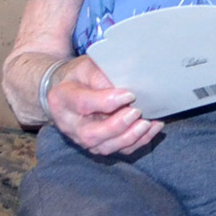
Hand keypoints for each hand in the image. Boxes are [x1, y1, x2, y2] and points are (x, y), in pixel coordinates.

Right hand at [46, 56, 163, 155]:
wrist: (66, 90)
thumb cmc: (78, 75)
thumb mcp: (86, 66)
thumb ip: (101, 75)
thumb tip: (126, 87)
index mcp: (63, 99)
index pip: (84, 104)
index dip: (107, 101)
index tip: (129, 94)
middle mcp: (70, 125)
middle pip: (92, 134)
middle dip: (118, 126)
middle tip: (137, 111)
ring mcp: (82, 139)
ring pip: (106, 147)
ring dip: (130, 137)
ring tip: (148, 123)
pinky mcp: (98, 145)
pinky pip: (118, 150)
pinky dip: (138, 142)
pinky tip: (152, 128)